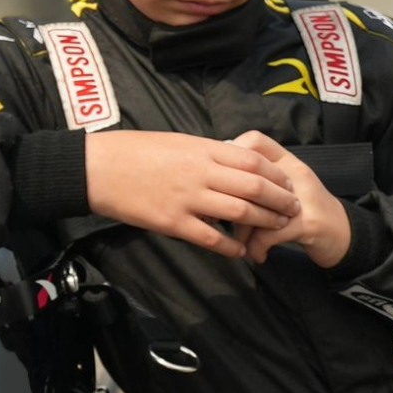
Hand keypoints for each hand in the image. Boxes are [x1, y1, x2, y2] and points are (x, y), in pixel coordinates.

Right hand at [84, 131, 299, 258]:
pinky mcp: (173, 223)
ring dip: (264, 222)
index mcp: (202, 149)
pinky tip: (242, 251)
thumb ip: (206, 153)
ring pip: (239, 212)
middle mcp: (200, 173)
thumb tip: (232, 160)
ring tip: (277, 228)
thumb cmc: (135, 151)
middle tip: (294, 209)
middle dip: (280, 200)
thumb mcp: (177, 141)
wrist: (99, 168)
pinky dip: (231, 246)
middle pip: (255, 188)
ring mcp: (188, 199)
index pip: (253, 161)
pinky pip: (211, 238)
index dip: (277, 175)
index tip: (288, 183)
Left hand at [229, 131, 351, 268]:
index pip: (255, 142)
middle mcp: (296, 174)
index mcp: (288, 161)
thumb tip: (218, 180)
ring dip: (242, 231)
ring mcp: (303, 198)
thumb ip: (257, 181)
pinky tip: (256, 255)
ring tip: (240, 243)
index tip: (221, 180)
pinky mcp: (308, 224)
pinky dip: (256, 248)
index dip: (232, 156)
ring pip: (257, 208)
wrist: (343, 233)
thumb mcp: (284, 187)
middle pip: (250, 179)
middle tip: (219, 220)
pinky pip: (270, 234)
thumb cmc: (305, 210)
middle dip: (228, 204)